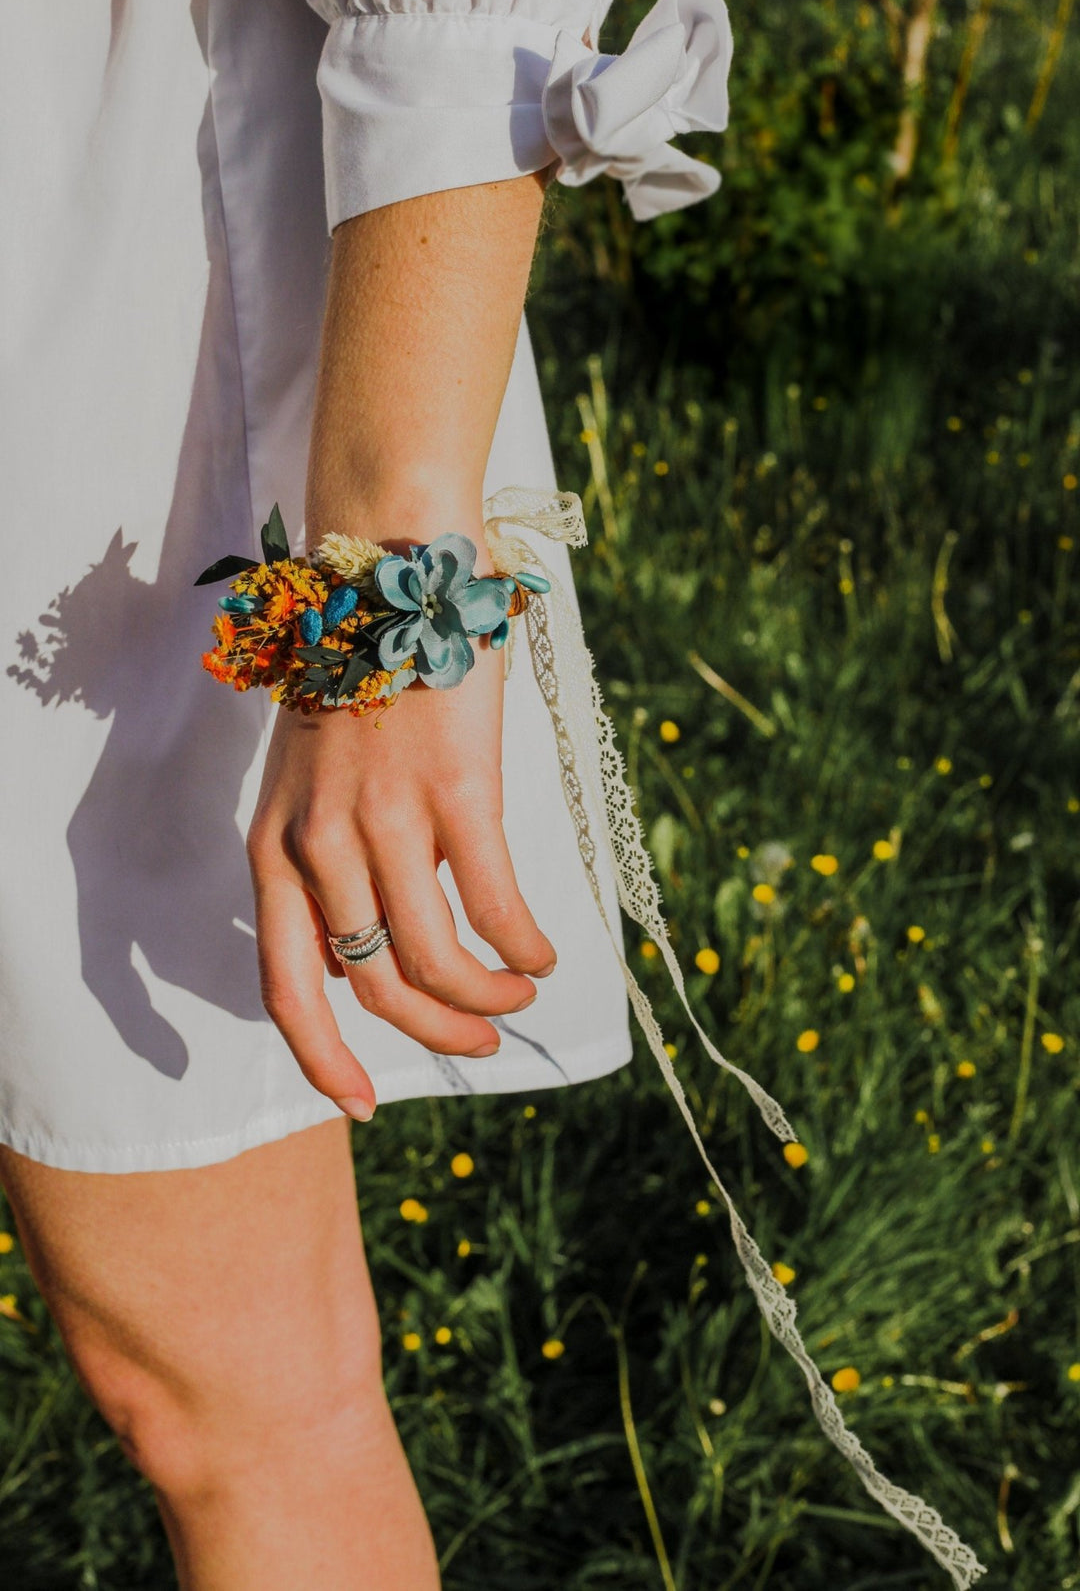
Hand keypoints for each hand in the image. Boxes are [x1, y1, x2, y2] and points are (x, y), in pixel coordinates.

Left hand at [245, 636, 557, 1120]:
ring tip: (520, 994)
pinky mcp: (454, 791)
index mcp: (275, 846)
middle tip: (483, 1042)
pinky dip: (523, 945)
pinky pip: (493, 904)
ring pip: (435, 961)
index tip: (363, 1102)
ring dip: (488, 996)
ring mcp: (385, 819)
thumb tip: (374, 941)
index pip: (286, 987)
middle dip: (435, 1034)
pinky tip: (543, 951)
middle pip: (375, 987)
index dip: (323, 1059)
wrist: (389, 571)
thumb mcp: (309, 777)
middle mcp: (319, 844)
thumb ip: (330, 859)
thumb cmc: (360, 674)